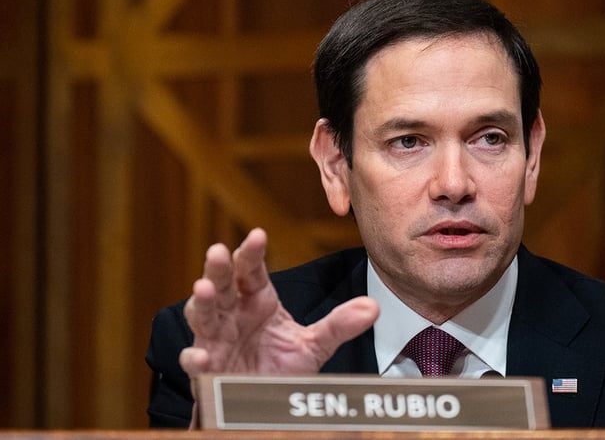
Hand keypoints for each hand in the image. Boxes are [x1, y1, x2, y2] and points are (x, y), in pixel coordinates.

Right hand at [179, 227, 379, 378]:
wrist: (264, 404)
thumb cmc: (281, 366)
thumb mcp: (314, 345)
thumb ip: (339, 325)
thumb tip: (373, 307)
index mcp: (257, 301)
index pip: (253, 271)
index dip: (253, 253)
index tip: (259, 235)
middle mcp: (233, 314)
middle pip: (222, 285)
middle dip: (218, 268)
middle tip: (218, 251)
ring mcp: (216, 340)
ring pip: (203, 316)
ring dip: (202, 303)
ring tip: (203, 289)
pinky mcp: (207, 370)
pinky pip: (196, 361)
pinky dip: (195, 357)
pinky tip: (202, 355)